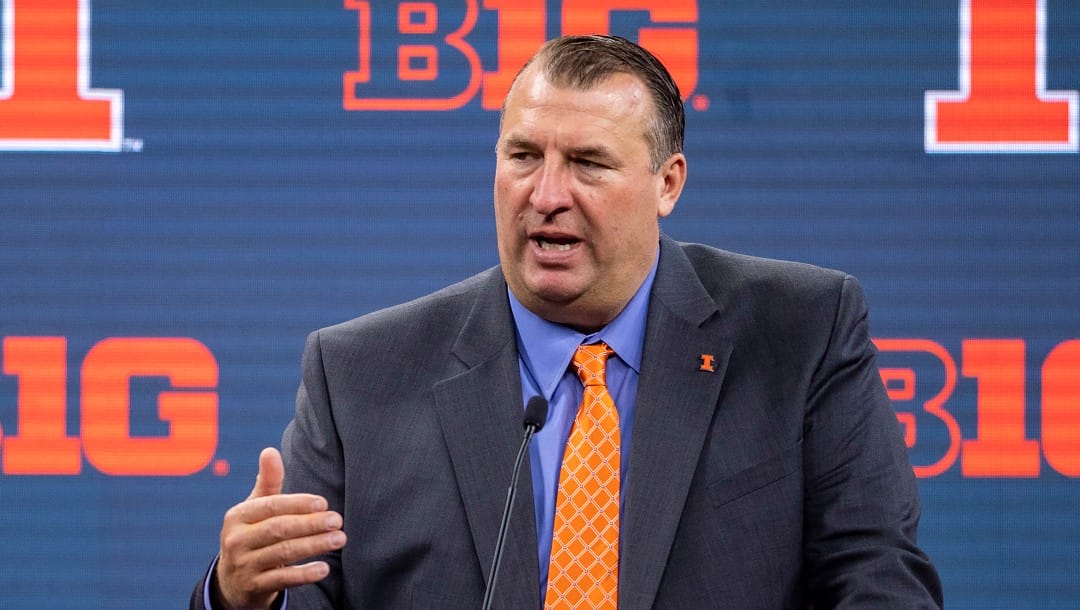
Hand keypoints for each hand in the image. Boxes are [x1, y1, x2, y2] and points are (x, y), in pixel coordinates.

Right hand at [212, 448, 346, 609]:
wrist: (232, 582)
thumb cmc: (252, 535)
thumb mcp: (254, 510)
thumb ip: (267, 482)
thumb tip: (270, 450)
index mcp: (238, 516)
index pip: (270, 506)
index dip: (297, 504)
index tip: (323, 503)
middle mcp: (236, 540)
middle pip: (278, 529)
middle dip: (311, 524)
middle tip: (338, 520)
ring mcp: (244, 565)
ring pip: (283, 553)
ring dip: (314, 545)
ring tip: (339, 539)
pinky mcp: (253, 587)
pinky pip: (281, 579)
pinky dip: (304, 574)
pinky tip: (324, 568)